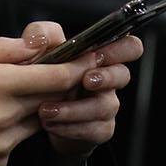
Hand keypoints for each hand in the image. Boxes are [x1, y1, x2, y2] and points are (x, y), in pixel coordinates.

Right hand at [0, 27, 94, 165]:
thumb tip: (31, 42)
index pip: (53, 76)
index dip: (77, 67)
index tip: (91, 57)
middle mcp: (3, 116)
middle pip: (50, 98)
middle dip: (58, 84)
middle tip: (54, 71)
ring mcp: (2, 144)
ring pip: (36, 120)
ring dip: (34, 106)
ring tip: (5, 96)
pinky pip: (17, 141)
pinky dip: (11, 128)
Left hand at [28, 26, 140, 165]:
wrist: (37, 116)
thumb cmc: (44, 77)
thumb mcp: (38, 51)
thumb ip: (41, 35)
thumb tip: (41, 38)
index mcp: (99, 56)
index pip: (129, 46)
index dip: (122, 48)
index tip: (98, 54)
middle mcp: (108, 79)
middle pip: (124, 74)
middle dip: (106, 77)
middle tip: (85, 80)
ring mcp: (106, 104)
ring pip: (105, 106)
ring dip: (74, 109)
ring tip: (46, 110)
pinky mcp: (100, 129)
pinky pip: (95, 130)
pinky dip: (70, 128)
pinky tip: (50, 124)